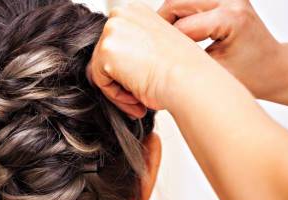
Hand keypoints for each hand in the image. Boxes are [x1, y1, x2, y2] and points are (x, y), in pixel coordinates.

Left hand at [87, 1, 211, 117]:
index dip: (126, 68)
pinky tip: (135, 98)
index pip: (114, 44)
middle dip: (120, 80)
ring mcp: (112, 30)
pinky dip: (115, 95)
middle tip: (138, 98)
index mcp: (134, 11)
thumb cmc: (181, 70)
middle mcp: (121, 14)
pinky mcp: (106, 50)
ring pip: (100, 70)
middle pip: (103, 57)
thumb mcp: (153, 48)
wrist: (188, 80)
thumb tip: (114, 62)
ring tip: (138, 100)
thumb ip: (132, 47)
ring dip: (118, 90)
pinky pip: (99, 81)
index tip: (140, 82)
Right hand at [158, 0, 287, 104]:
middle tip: (153, 48)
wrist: (271, 66)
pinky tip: (177, 34)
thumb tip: (154, 71)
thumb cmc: (251, 74)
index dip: (163, 46)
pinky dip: (178, 16)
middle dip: (160, 26)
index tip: (152, 62)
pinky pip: (189, 1)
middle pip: (176, 3)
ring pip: (180, 0)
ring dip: (168, 19)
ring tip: (165, 42)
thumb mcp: (213, 74)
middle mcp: (231, 0)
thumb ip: (185, 64)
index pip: (181, 27)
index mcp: (231, 18)